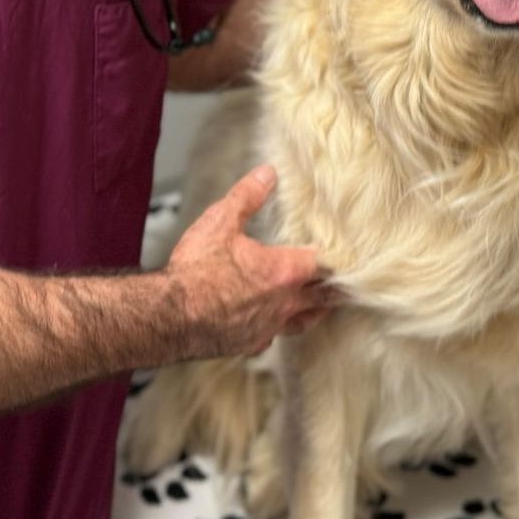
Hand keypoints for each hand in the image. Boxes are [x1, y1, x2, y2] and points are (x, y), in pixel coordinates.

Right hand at [164, 166, 333, 359]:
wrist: (169, 315)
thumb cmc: (195, 272)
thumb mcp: (220, 222)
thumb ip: (247, 197)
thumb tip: (266, 174)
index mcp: (282, 271)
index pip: (324, 265)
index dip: (336, 258)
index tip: (348, 255)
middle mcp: (283, 303)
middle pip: (323, 298)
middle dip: (335, 289)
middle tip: (349, 286)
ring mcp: (268, 327)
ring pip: (302, 321)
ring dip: (312, 311)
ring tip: (319, 305)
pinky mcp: (250, 344)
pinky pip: (272, 337)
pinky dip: (275, 327)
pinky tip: (268, 323)